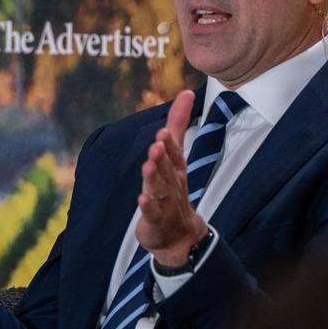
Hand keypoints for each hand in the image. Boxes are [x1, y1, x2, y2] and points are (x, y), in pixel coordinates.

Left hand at [137, 90, 207, 266]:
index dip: (169, 142)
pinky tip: (141, 198)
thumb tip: (186, 92)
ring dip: (154, 176)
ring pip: (159, 188)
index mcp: (176, 169)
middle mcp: (172, 184)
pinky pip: (152, 213)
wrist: (180, 236)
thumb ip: (178, 125)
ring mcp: (165, 203)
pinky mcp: (155, 220)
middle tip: (158, 141)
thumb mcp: (176, 156)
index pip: (174, 153)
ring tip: (148, 165)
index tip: (164, 129)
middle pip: (167, 168)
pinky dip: (147, 206)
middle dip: (163, 155)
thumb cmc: (174, 189)